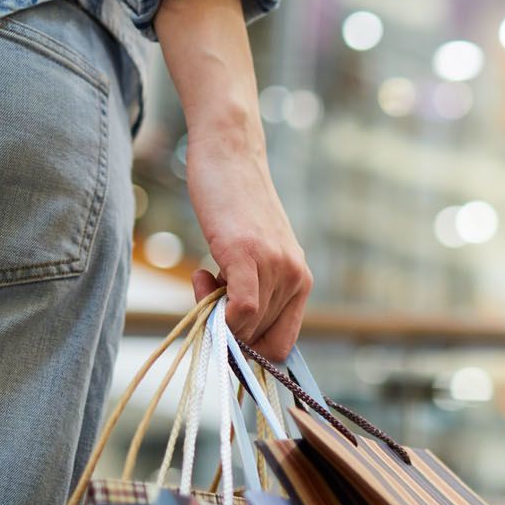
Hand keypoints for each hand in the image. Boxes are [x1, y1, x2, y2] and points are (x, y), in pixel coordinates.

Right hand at [155, 0, 311, 358]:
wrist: (231, 154)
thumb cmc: (235, 207)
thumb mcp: (254, 255)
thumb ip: (253, 291)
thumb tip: (232, 335)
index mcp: (301, 282)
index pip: (281, 346)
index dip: (249, 351)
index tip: (223, 328)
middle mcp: (296, 278)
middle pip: (258, 340)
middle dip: (225, 328)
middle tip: (206, 287)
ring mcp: (276, 267)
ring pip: (245, 328)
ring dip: (213, 310)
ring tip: (205, 270)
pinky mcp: (249, 254)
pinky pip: (240, 311)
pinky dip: (220, 314)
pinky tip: (203, 276)